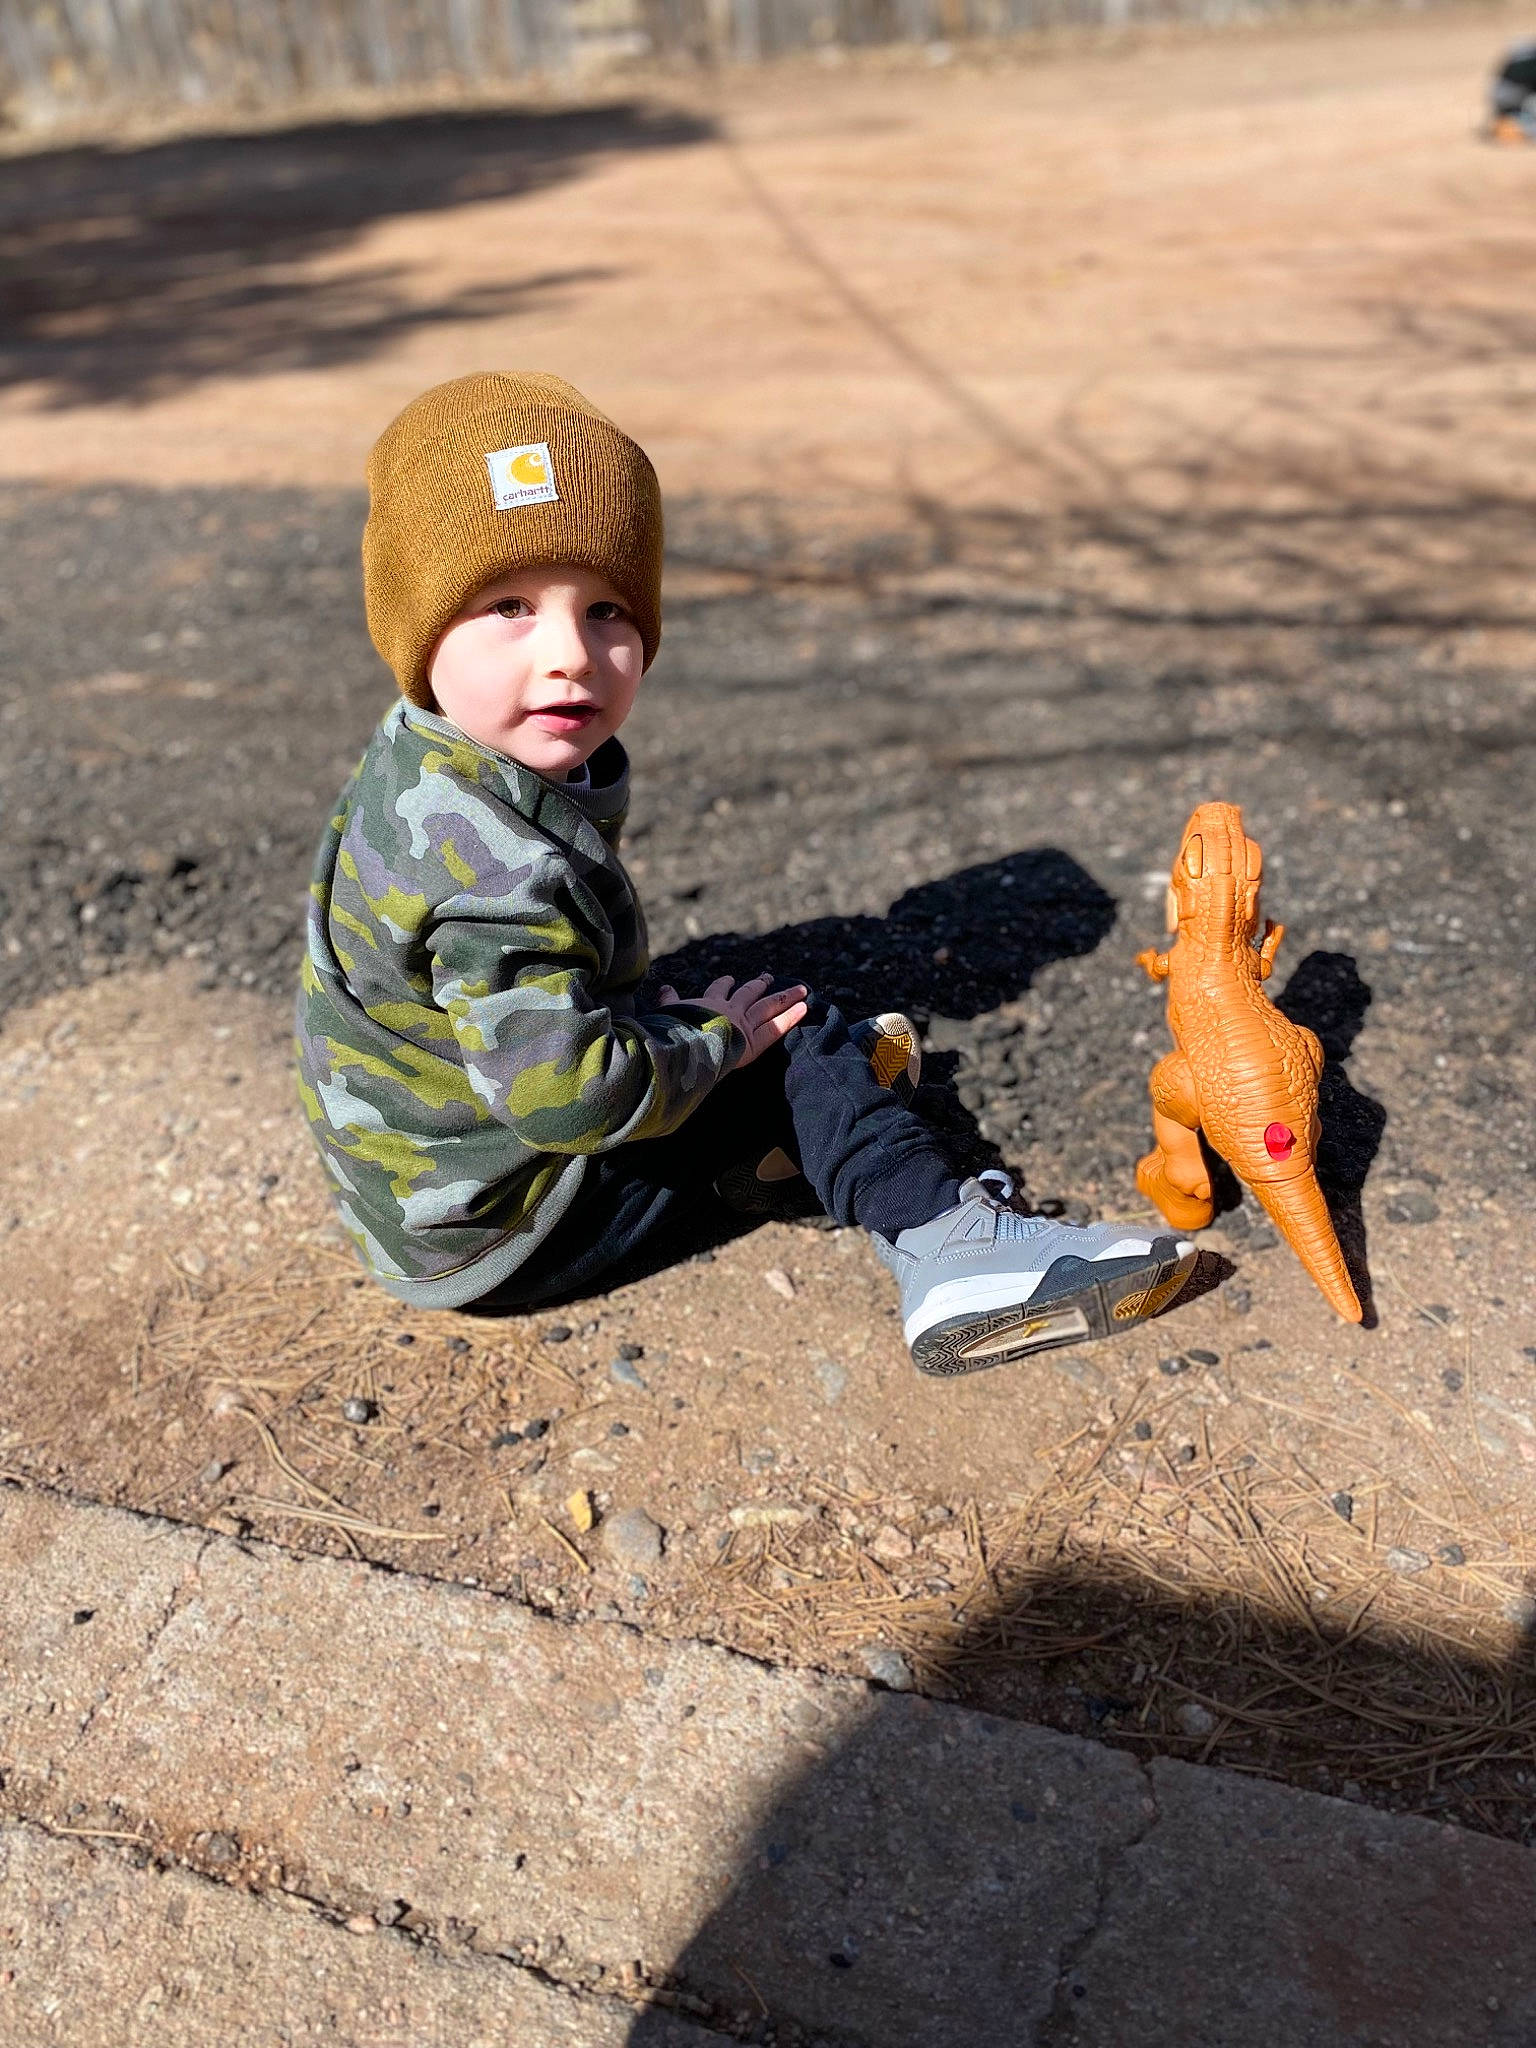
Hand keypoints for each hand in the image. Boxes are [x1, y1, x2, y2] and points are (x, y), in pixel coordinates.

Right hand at [656, 971, 808, 1067]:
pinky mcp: (754, 1040)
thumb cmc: (674, 1033)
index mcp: (707, 1005)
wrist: (687, 1047)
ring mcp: (744, 1022)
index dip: (723, 985)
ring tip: (801, 989)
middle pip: (748, 993)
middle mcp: (728, 1009)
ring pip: (769, 1006)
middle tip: (769, 977)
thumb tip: (663, 987)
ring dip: (785, 996)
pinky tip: (804, 1008)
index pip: (717, 992)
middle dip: (759, 985)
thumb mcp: (666, 1013)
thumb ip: (667, 1002)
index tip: (728, 980)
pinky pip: (776, 1027)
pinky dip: (791, 1017)